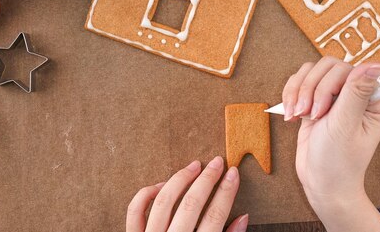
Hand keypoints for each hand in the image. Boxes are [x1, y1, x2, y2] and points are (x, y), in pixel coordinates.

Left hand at [126, 157, 247, 231]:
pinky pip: (136, 210)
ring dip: (181, 178)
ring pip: (164, 201)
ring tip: (194, 165)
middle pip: (191, 204)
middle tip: (218, 162)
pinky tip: (163, 185)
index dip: (226, 192)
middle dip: (207, 179)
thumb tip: (243, 217)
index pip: (215, 216)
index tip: (234, 173)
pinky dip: (148, 193)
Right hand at [282, 57, 379, 231]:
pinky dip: (291, 95)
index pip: (349, 69)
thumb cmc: (339, 161)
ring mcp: (335, 95)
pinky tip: (292, 115)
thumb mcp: (346, 126)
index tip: (323, 111)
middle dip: (312, 90)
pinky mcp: (316, 100)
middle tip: (310, 115)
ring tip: (298, 115)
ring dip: (299, 92)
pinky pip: (300, 81)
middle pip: (327, 67)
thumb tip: (376, 64)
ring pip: (311, 71)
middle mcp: (356, 93)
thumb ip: (356, 92)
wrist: (321, 183)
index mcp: (374, 98)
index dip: (331, 85)